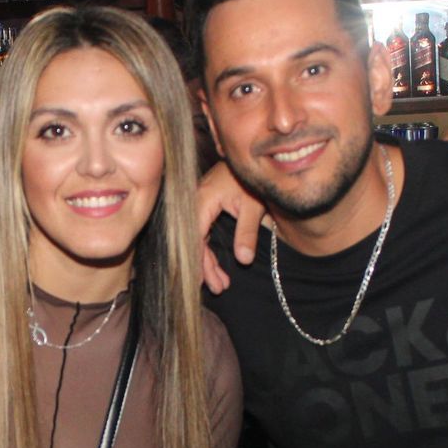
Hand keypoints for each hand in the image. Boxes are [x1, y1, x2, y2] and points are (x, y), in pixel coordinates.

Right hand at [194, 162, 265, 294]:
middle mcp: (194, 202)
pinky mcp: (203, 207)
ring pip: (197, 240)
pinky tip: (216, 267)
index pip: (194, 237)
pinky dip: (208, 251)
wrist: (251, 159)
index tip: (202, 282)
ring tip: (221, 284)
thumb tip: (244, 259)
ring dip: (208, 262)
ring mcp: (197, 205)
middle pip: (194, 241)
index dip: (198, 261)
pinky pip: (200, 233)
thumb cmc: (251, 180)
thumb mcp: (253, 206)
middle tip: (218, 288)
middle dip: (205, 267)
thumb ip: (247, 232)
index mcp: (202, 200)